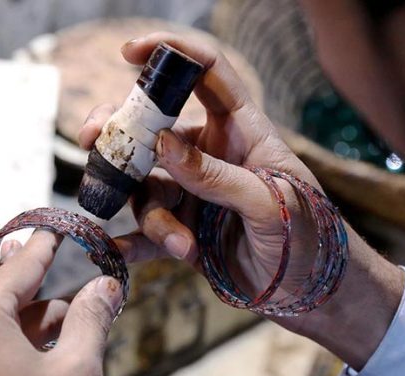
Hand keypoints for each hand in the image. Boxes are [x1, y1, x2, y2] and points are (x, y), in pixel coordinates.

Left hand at [0, 230, 121, 375]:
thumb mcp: (78, 372)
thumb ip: (91, 319)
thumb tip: (107, 285)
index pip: (21, 268)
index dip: (46, 248)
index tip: (56, 228)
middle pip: (4, 300)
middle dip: (42, 305)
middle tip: (77, 318)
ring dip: (13, 332)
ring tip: (49, 353)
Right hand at [79, 33, 404, 369]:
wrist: (312, 295)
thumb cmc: (309, 238)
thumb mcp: (269, 203)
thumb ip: (216, 176)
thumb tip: (160, 144)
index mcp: (241, 131)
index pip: (207, 74)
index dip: (171, 53)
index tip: (130, 52)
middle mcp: (210, 156)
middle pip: (154, 128)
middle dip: (119, 132)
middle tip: (92, 141)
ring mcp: (193, 193)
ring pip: (146, 187)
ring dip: (152, 216)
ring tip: (179, 243)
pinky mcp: (183, 230)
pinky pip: (146, 231)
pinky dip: (130, 242)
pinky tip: (113, 252)